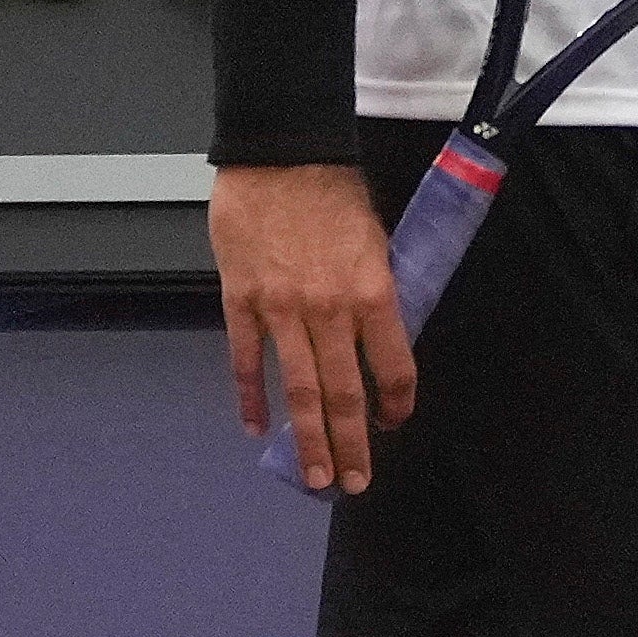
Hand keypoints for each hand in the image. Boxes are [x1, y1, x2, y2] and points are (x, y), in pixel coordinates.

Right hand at [218, 161, 416, 494]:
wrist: (279, 153)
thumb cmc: (334, 190)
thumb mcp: (377, 241)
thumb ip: (375, 294)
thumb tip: (374, 338)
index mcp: (374, 294)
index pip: (394, 369)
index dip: (396, 406)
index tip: (392, 425)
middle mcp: (330, 312)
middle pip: (344, 395)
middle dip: (352, 446)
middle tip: (355, 482)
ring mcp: (282, 310)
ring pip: (299, 390)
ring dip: (308, 440)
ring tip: (316, 477)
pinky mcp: (242, 301)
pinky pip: (247, 360)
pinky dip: (250, 396)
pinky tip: (255, 426)